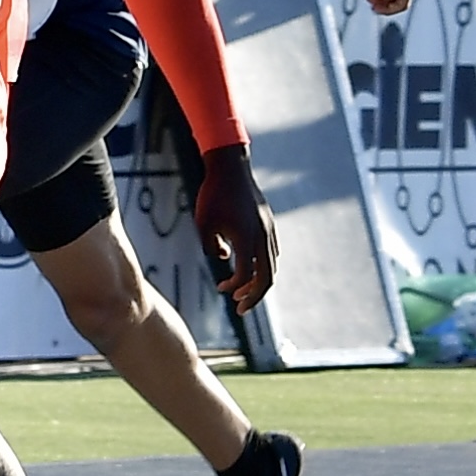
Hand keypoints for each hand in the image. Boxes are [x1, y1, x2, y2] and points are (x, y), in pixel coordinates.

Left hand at [192, 145, 277, 314]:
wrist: (231, 167)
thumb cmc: (212, 195)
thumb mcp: (203, 224)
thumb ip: (212, 247)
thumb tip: (224, 258)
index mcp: (245, 238)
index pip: (246, 275)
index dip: (235, 287)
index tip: (222, 289)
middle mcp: (261, 236)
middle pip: (266, 278)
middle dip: (254, 296)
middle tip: (240, 308)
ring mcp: (268, 230)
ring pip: (272, 266)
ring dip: (258, 281)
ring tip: (241, 289)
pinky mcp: (269, 224)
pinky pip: (272, 251)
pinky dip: (263, 265)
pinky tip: (250, 266)